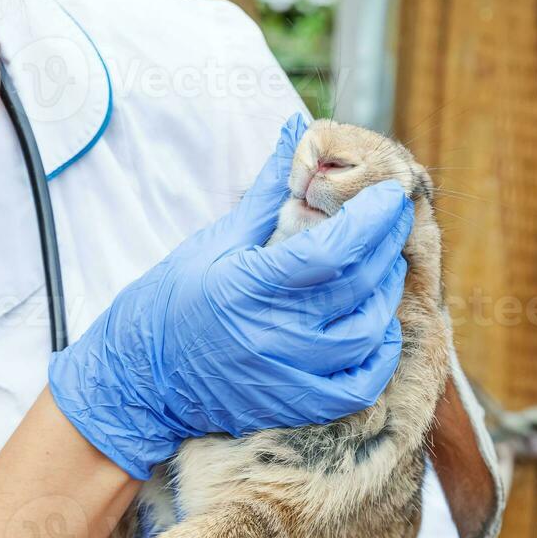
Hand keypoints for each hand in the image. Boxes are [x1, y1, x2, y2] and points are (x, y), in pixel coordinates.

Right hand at [48, 112, 412, 478]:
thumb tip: (295, 133)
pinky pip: (357, 387)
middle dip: (387, 246)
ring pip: (364, 334)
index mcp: (247, 285)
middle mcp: (271, 333)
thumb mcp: (214, 241)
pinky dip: (379, 357)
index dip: (371, 221)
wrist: (140, 378)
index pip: (332, 250)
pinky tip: (380, 329)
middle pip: (356, 286)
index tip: (389, 197)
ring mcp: (284, 374)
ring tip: (386, 268)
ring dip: (386, 296)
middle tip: (396, 220)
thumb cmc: (173, 300)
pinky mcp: (291, 404)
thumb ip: (264, 192)